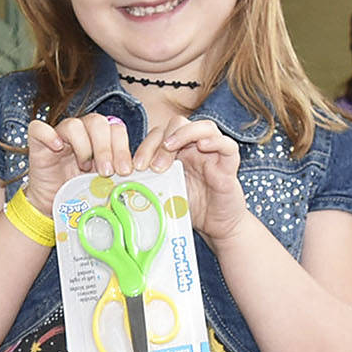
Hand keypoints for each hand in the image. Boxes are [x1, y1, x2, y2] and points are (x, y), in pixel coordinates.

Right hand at [24, 114, 132, 211]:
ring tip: (83, 168)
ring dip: (83, 146)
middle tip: (106, 171)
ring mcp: (59, 135)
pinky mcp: (38, 142)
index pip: (116, 129)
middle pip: (98, 122)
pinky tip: (57, 148)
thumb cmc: (81, 191)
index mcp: (101, 138)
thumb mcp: (105, 182)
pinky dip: (49, 135)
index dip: (123, 148)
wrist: (54, 204)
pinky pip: (39, 128)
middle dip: (105, 148)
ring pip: (74, 124)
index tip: (125, 171)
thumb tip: (138, 172)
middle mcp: (82, 132)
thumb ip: (119, 172)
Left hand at [134, 118, 247, 242]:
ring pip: (205, 126)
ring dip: (185, 133)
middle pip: (178, 123)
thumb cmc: (190, 209)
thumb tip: (122, 180)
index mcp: (178, 152)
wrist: (217, 227)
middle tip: (153, 166)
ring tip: (171, 147)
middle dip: (161, 140)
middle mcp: (196, 148)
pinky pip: (228, 145)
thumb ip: (150, 181)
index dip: (145, 146)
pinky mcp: (230, 165)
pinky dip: (216, 142)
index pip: (159, 134)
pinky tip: (203, 147)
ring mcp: (214, 154)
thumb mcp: (164, 192)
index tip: (136, 167)